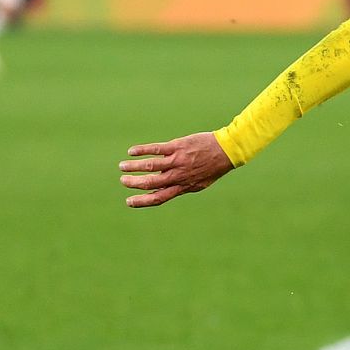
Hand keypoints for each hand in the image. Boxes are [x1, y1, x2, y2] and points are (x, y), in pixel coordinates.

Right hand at [119, 132, 235, 207]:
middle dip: (134, 183)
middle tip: (123, 181)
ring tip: (122, 166)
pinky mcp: (177, 147)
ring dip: (133, 167)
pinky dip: (142, 151)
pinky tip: (131, 151)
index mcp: (183, 187)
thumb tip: (165, 188)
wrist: (227, 150)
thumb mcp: (200, 183)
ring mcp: (177, 161)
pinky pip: (155, 149)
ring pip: (149, 166)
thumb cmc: (213, 167)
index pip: (159, 197)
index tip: (129, 202)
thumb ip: (182, 186)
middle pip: (150, 183)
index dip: (142, 201)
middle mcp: (178, 175)